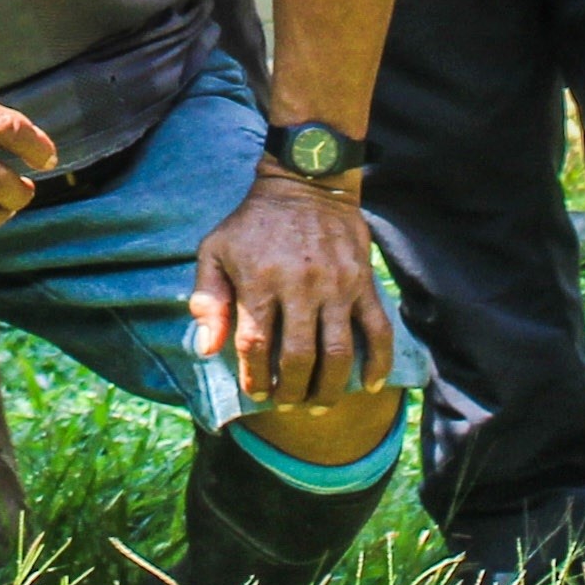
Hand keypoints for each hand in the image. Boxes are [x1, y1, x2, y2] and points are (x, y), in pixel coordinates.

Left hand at [192, 167, 389, 412]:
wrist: (305, 180)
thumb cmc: (253, 223)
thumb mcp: (215, 249)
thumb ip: (207, 298)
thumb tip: (207, 349)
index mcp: (259, 279)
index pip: (256, 345)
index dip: (255, 378)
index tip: (256, 393)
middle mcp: (299, 285)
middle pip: (299, 358)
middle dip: (292, 392)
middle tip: (287, 404)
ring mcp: (336, 285)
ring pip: (338, 352)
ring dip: (329, 388)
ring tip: (318, 404)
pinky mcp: (363, 281)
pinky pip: (378, 329)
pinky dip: (377, 362)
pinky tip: (369, 385)